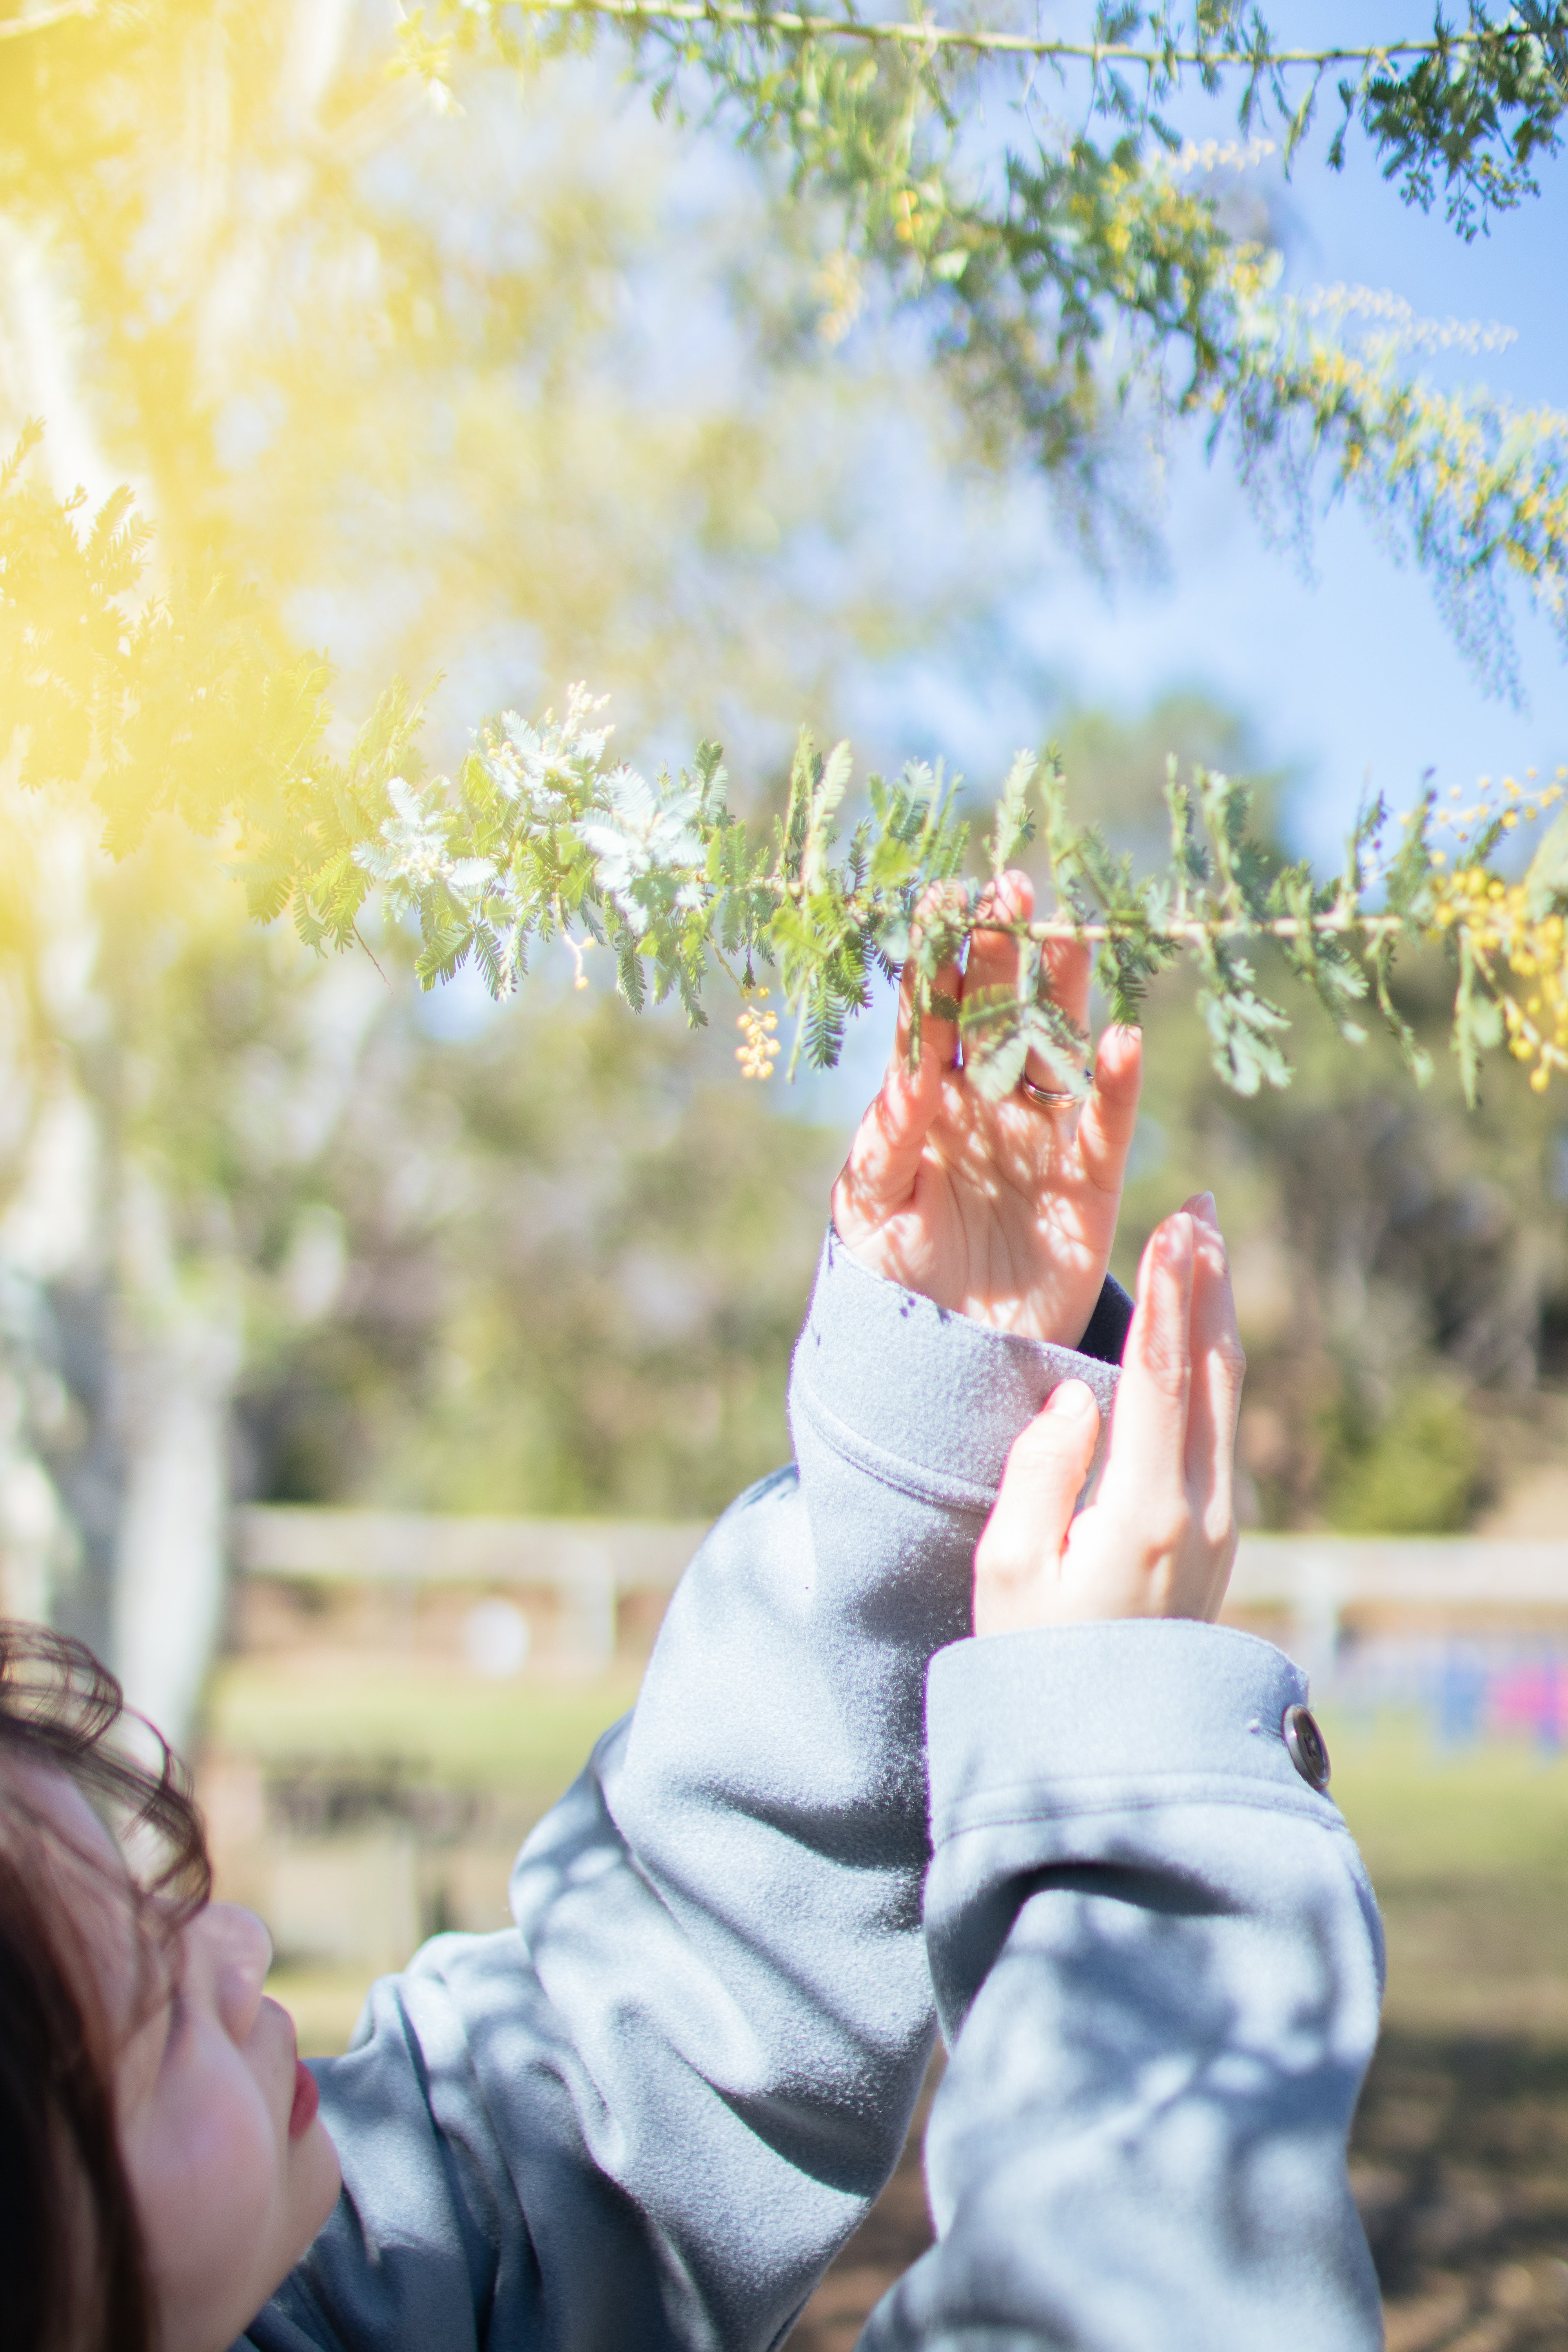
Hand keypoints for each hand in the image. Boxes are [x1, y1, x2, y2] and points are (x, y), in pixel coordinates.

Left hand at [830, 871, 1141, 1345]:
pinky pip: (1105, 1124)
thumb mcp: (869, 1206)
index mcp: (925, 1100)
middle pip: (1000, 1012)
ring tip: (1070, 934)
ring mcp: (1039, 1140)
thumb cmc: (891, 1276)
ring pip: (1058, 1050)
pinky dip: (1115, 1083)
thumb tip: (908, 1071)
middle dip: (1006, 949)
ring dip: (1064, 994)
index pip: (931, 1015)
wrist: (943, 1358)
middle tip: (1012, 884)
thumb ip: (886, 1138)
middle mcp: (986, 1105)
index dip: (939, 958)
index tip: (944, 898)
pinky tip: (1119, 1038)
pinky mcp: (1086, 1185)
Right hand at [973, 1194, 1243, 1633]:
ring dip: (1215, 1316)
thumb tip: (1075, 1397)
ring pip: (1226, 1396)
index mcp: (1142, 1513)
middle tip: (1197, 1208)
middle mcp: (1199, 1510)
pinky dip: (1211, 1364)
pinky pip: (1222, 1427)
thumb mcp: (1007, 1568)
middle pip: (1210, 1372)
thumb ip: (1040, 1471)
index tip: (1171, 1228)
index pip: (1157, 1377)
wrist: (1105, 1747)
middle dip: (1204, 1284)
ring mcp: (1220, 1522)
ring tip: (1206, 1247)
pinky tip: (1199, 1335)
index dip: (1166, 1296)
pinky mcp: (1218, 1534)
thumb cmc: (1034, 1658)